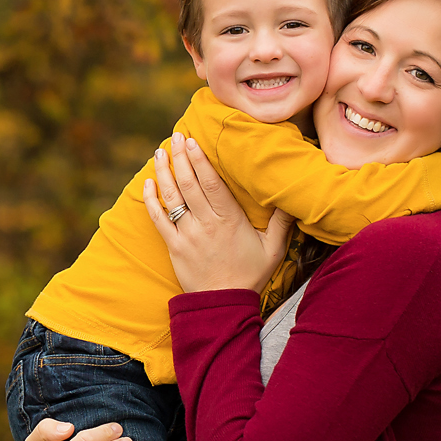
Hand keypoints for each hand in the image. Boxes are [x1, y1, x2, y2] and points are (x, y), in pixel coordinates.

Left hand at [142, 132, 293, 291]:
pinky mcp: (173, 246)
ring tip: (160, 151)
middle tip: (176, 136)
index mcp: (229, 220)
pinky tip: (148, 182)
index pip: (211, 183)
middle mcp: (206, 224)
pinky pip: (157, 219)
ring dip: (164, 172)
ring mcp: (187, 235)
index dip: (199, 160)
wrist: (224, 305)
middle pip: (189, 184)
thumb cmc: (250, 275)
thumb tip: (292, 196)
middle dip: (181, 157)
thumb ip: (281, 221)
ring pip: (171, 197)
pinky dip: (151, 199)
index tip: (192, 141)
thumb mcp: (273, 249)